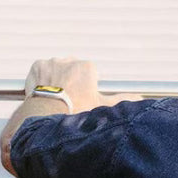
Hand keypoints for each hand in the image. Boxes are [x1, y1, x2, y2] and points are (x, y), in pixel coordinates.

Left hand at [23, 57, 140, 112]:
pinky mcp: (37, 66)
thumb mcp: (102, 107)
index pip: (88, 74)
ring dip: (55, 82)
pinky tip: (43, 93)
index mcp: (86, 66)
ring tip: (54, 99)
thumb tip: (140, 98)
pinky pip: (40, 71)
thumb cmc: (77, 112)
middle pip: (71, 70)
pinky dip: (40, 81)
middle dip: (70, 83)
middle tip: (67, 102)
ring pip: (55, 71)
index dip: (85, 89)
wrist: (48, 117)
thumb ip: (121, 100)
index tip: (80, 101)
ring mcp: (52, 62)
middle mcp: (70, 60)